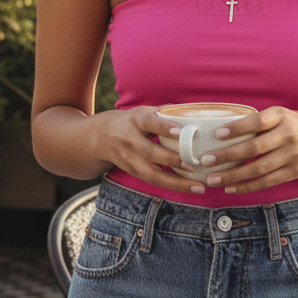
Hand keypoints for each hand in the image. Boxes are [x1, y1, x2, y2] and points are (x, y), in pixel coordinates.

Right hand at [94, 106, 213, 195]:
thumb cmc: (130, 122)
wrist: (100, 137)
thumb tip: (189, 110)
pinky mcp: (132, 172)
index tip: (181, 132)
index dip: (164, 127)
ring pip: (151, 174)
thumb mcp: (142, 111)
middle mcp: (130, 141)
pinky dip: (171, 186)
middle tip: (194, 165)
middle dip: (173, 160)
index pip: (150, 123)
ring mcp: (130, 159)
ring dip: (176, 182)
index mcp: (135, 121)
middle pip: (150, 152)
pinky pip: (152, 181)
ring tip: (198, 186)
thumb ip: (164, 111)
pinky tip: (188, 188)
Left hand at [199, 106, 297, 194]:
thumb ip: (260, 122)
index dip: (237, 128)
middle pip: (254, 148)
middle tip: (206, 161)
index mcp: (282, 117)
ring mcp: (293, 156)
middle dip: (227, 156)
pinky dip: (248, 186)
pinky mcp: (295, 172)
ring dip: (233, 176)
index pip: (257, 122)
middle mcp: (288, 136)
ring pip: (258, 169)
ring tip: (213, 179)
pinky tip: (231, 188)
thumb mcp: (282, 115)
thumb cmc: (297, 124)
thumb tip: (223, 131)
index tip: (217, 134)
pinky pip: (267, 182)